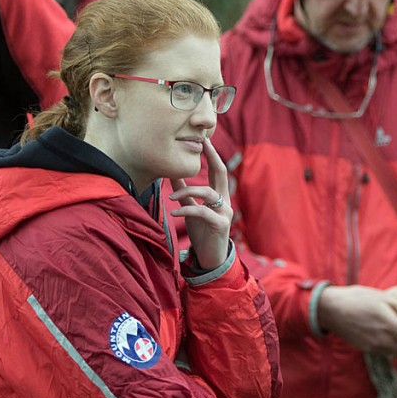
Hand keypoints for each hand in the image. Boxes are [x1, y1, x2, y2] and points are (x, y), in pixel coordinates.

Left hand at [168, 138, 231, 270]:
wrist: (210, 258)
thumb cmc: (202, 232)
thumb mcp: (192, 209)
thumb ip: (184, 193)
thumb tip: (172, 175)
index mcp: (219, 195)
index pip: (218, 170)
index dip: (213, 155)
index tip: (205, 140)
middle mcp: (225, 200)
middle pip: (221, 173)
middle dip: (212, 157)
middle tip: (202, 144)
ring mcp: (225, 212)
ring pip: (208, 192)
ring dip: (186, 191)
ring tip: (171, 197)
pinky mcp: (220, 225)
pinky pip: (202, 211)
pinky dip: (185, 210)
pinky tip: (174, 212)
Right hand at [317, 284, 396, 356]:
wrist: (331, 309)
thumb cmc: (357, 299)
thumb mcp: (383, 297)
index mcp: (390, 325)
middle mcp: (384, 340)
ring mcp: (374, 347)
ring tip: (396, 331)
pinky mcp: (367, 350)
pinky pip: (385, 353)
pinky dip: (389, 347)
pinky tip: (383, 334)